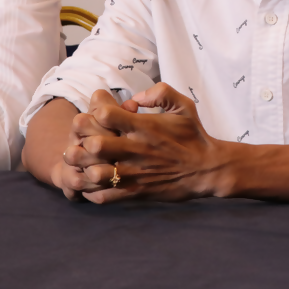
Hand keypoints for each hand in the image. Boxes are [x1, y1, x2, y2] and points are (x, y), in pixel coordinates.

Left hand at [63, 84, 230, 203]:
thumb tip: (135, 97)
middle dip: (82, 137)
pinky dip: (90, 190)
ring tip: (83, 159)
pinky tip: (91, 180)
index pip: (105, 114)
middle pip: (93, 144)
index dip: (96, 108)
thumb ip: (161, 92)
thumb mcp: (183, 105)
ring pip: (93, 173)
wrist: (207, 170)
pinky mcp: (134, 193)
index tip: (100, 110)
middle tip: (83, 135)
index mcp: (144, 127)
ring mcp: (134, 174)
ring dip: (83, 166)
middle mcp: (135, 150)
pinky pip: (101, 196)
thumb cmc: (193, 136)